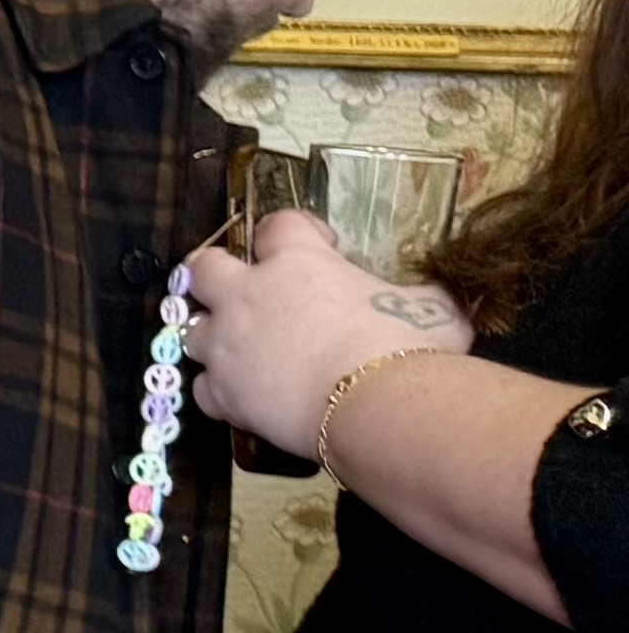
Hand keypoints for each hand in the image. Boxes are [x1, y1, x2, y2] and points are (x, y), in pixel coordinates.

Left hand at [181, 207, 471, 457]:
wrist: (378, 408)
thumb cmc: (408, 346)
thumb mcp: (433, 308)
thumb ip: (422, 296)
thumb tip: (441, 300)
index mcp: (297, 262)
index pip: (278, 224)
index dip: (296, 230)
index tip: (318, 244)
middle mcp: (248, 296)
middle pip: (203, 268)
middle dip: (216, 274)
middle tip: (243, 288)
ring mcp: (227, 346)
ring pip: (191, 330)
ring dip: (212, 335)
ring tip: (240, 347)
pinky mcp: (223, 394)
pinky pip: (202, 387)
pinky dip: (218, 388)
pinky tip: (242, 393)